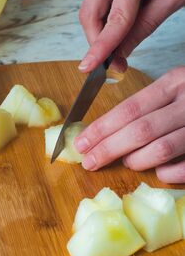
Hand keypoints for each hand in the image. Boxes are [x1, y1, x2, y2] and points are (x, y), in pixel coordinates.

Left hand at [74, 66, 184, 183]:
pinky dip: (169, 172)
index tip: (80, 143)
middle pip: (139, 130)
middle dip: (108, 148)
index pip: (128, 108)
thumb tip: (106, 130)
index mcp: (175, 82)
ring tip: (127, 163)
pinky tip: (159, 172)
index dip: (101, 128)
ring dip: (137, 160)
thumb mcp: (176, 88)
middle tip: (89, 162)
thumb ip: (149, 105)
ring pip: (162, 148)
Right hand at [78, 0, 184, 72]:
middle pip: (90, 14)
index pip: (114, 19)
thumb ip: (144, 28)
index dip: (101, 48)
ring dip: (101, 28)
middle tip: (111, 60)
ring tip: (123, 35)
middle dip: (97, 41)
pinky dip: (105, 14)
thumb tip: (119, 55)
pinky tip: (122, 15)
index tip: (90, 67)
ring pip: (89, 8)